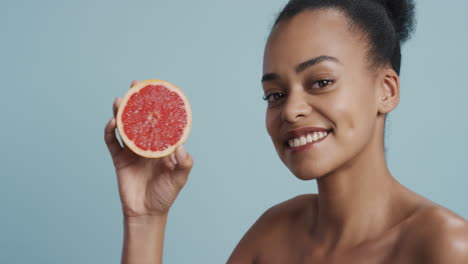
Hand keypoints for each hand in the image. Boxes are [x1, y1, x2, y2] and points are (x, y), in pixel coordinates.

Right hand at [104, 80, 193, 217]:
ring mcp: (132, 150)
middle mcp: (146, 144)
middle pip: (140, 118)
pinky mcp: (119, 159)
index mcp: (162, 145)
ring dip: (121, 112)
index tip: (158, 91)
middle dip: (137, 101)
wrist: (146, 212)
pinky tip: (112, 122)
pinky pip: (112, 142)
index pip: (160, 121)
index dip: (158, 106)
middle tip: (135, 85)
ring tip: (120, 99)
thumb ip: (184, 163)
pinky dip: (110, 131)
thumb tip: (180, 146)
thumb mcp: (180, 178)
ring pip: (124, 126)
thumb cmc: (165, 194)